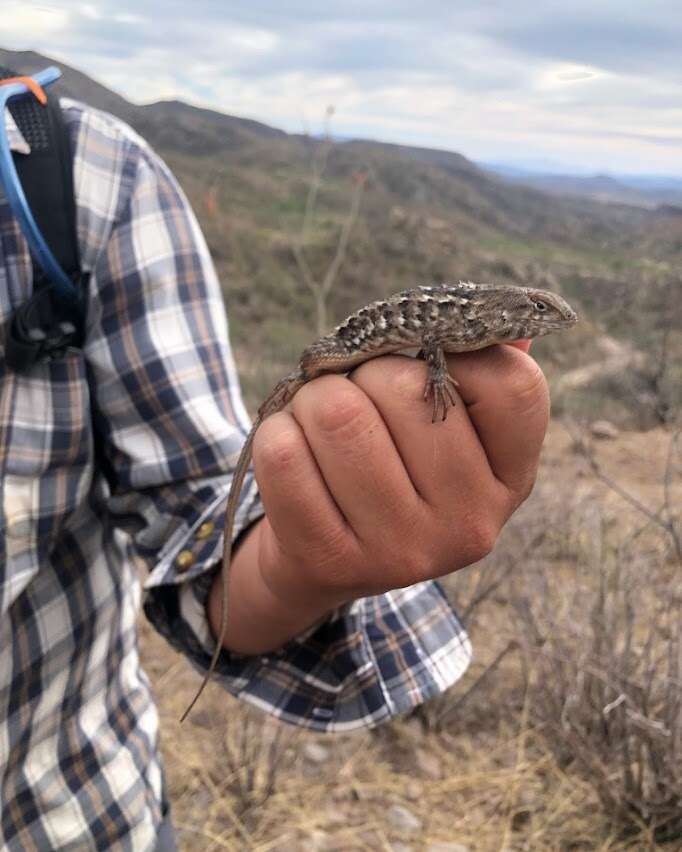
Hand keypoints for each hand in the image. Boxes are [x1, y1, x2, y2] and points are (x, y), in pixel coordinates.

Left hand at [208, 342, 548, 653]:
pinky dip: (276, 433)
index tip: (422, 364)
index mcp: (509, 481)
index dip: (457, 351)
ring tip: (316, 421)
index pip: (513, 384)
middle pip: (406, 387)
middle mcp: (469, 523)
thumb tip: (509, 328)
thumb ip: (473, 373)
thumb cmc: (389, 467)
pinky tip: (291, 453)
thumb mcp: (449, 433)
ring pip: (337, 413)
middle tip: (352, 397)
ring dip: (311, 398)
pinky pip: (283, 453)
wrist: (325, 561)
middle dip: (361, 371)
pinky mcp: (331, 560)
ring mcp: (402, 549)